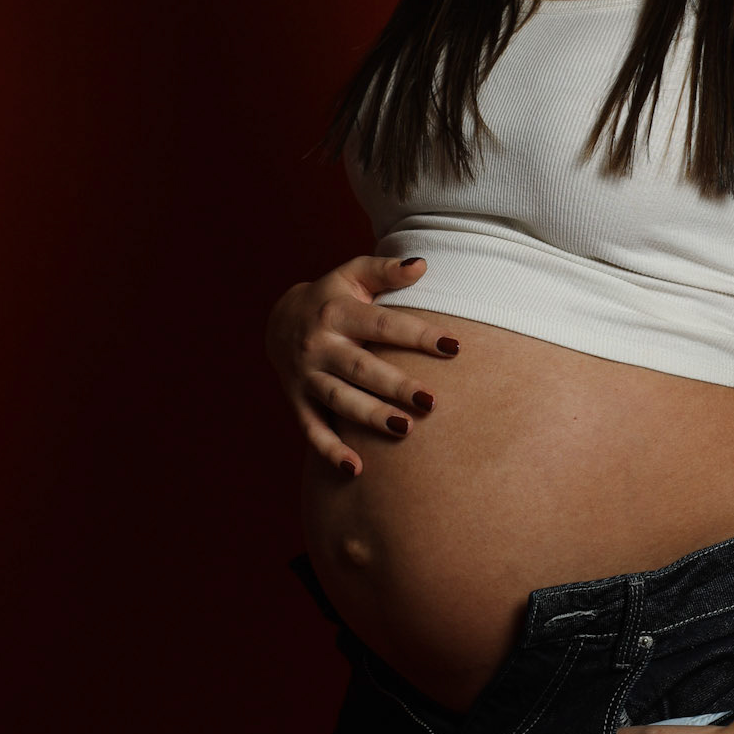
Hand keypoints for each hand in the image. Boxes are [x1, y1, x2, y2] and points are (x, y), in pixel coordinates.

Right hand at [265, 254, 461, 475]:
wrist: (279, 320)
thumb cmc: (333, 296)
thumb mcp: (353, 275)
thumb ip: (385, 271)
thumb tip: (421, 264)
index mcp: (335, 312)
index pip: (382, 325)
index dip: (417, 335)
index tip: (454, 346)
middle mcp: (318, 346)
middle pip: (361, 368)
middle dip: (395, 385)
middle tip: (430, 400)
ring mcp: (306, 376)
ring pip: (339, 400)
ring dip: (370, 416)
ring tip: (405, 429)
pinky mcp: (298, 401)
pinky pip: (313, 429)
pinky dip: (331, 450)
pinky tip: (356, 469)